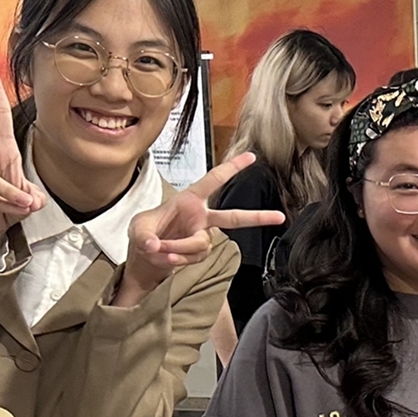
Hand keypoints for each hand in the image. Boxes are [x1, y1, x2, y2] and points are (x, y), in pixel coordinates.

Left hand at [118, 151, 283, 303]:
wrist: (147, 257)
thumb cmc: (145, 232)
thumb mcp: (138, 227)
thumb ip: (145, 235)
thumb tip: (155, 245)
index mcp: (190, 199)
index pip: (213, 180)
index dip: (232, 168)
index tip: (252, 157)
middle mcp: (201, 218)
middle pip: (234, 218)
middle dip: (257, 217)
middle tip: (279, 216)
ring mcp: (203, 237)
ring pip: (199, 244)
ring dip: (178, 248)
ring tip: (160, 250)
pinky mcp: (200, 253)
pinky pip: (192, 257)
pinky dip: (177, 259)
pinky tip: (166, 258)